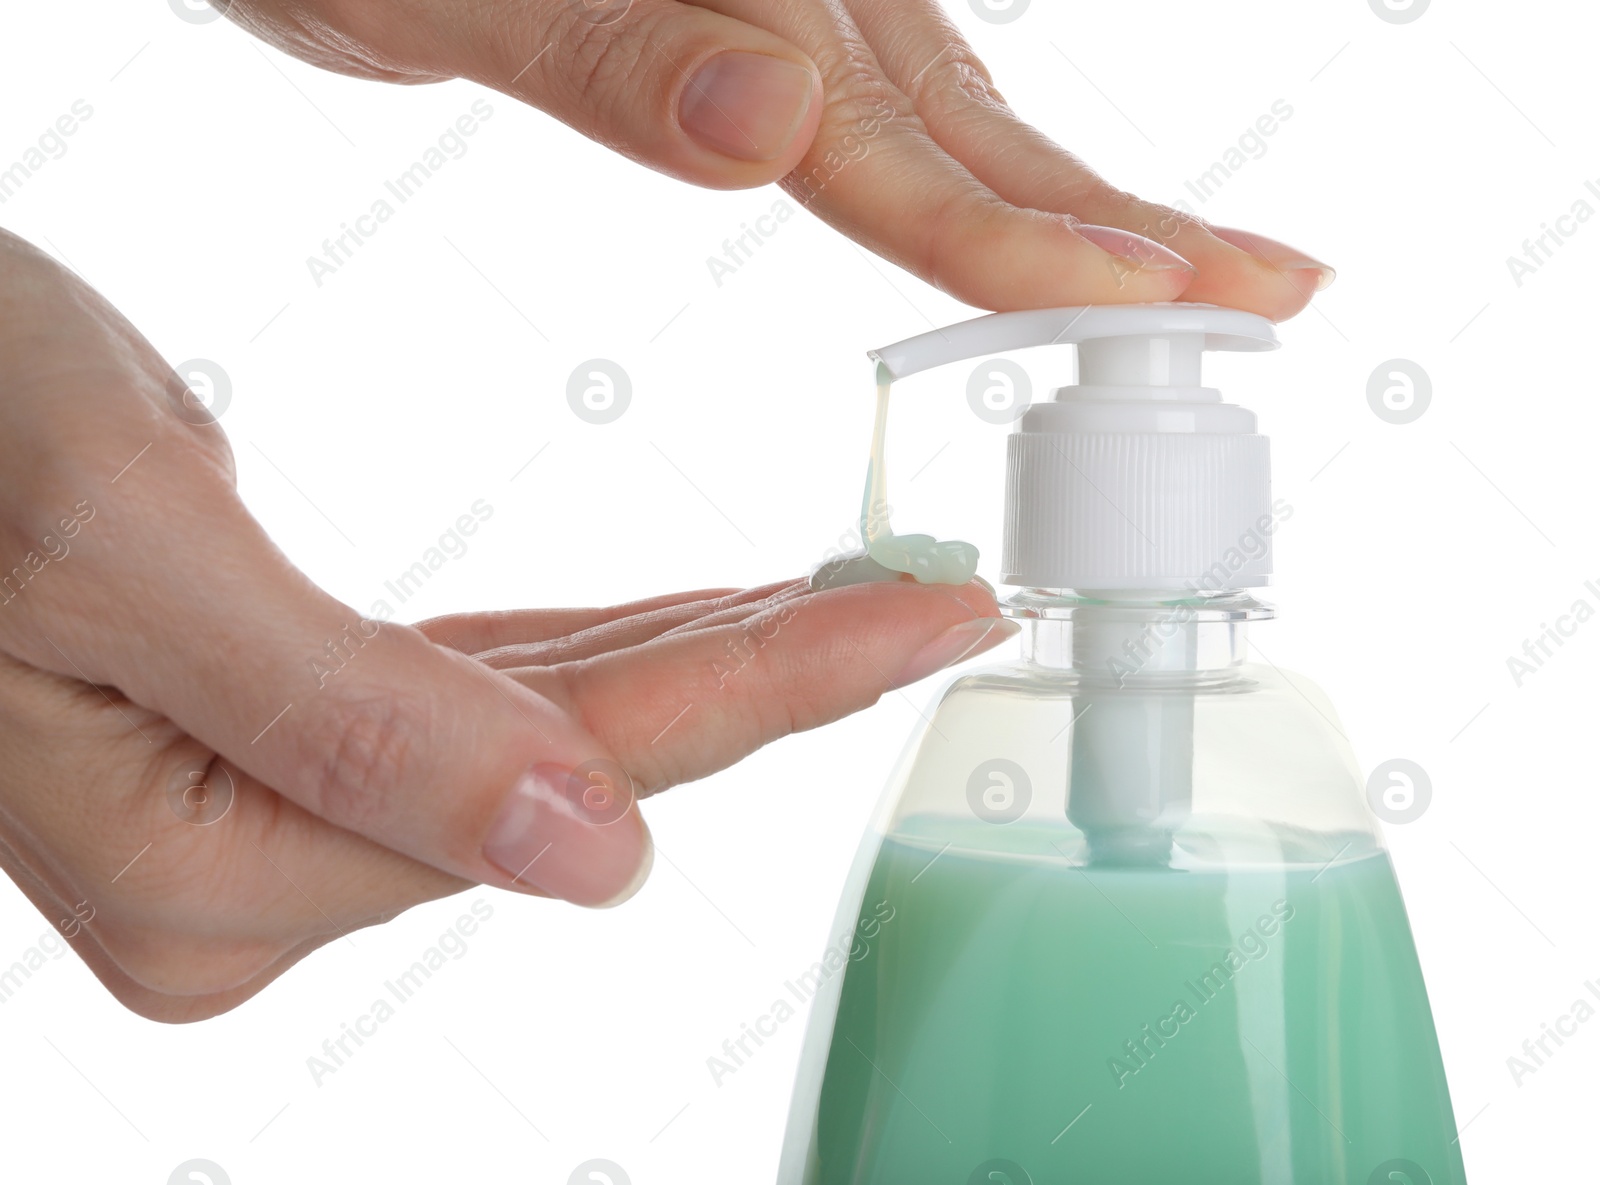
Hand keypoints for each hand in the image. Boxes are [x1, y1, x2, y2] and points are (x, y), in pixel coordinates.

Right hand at [0, 229, 1008, 1019]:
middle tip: (928, 606)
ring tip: (848, 602)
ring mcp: (257, 815)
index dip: (776, 690)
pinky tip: (695, 623)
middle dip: (769, 678)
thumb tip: (586, 859)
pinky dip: (599, 654)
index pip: (575, 772)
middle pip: (582, 767)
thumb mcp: (124, 546)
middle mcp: (244, 874)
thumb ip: (355, 726)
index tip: (928, 627)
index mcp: (215, 861)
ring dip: (700, 660)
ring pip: (546, 732)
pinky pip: (476, 699)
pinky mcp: (269, 741)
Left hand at [221, 0, 1330, 316]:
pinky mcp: (753, 7)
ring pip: (951, 110)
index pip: (905, 141)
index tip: (1166, 301)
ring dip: (1067, 200)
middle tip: (1271, 292)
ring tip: (1179, 264)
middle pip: (977, 119)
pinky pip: (888, 98)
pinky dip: (964, 165)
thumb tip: (778, 117)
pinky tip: (1010, 194)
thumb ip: (614, 44)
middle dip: (1123, 221)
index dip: (1035, 235)